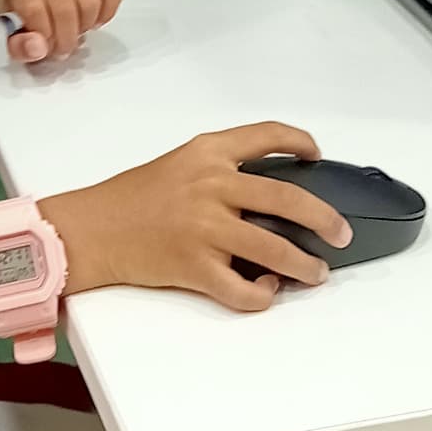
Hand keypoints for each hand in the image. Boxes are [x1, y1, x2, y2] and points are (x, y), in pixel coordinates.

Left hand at [0, 0, 122, 63]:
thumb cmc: (30, 7)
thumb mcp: (14, 30)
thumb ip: (19, 46)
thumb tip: (36, 49)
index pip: (34, 10)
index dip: (45, 36)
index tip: (46, 47)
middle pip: (65, 10)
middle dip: (67, 39)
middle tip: (63, 48)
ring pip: (90, 3)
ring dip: (86, 26)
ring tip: (76, 30)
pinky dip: (107, 11)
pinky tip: (95, 18)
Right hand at [39, 122, 351, 313]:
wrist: (91, 228)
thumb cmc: (131, 198)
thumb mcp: (179, 165)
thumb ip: (220, 170)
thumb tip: (270, 194)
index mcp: (207, 153)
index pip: (267, 135)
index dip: (300, 142)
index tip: (317, 154)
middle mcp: (211, 184)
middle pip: (287, 199)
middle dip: (325, 220)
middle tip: (340, 234)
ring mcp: (204, 227)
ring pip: (274, 250)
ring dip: (305, 266)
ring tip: (316, 272)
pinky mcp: (194, 266)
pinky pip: (243, 289)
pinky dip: (261, 295)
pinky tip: (265, 290)